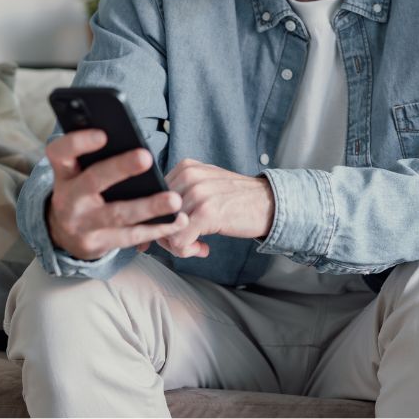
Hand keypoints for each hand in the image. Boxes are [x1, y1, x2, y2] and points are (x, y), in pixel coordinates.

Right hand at [45, 130, 188, 260]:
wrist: (66, 234)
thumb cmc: (84, 191)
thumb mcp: (80, 173)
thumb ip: (98, 157)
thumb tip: (137, 143)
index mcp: (65, 172)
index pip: (61, 152)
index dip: (79, 142)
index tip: (103, 134)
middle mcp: (68, 198)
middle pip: (93, 180)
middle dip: (120, 168)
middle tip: (146, 157)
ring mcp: (81, 224)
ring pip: (117, 213)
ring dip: (148, 207)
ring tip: (175, 200)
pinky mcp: (96, 244)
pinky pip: (130, 236)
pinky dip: (157, 228)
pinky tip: (177, 221)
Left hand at [150, 159, 275, 257]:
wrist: (269, 203)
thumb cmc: (235, 199)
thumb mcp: (206, 185)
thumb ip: (180, 195)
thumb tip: (149, 222)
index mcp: (185, 167)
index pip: (152, 197)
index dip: (156, 219)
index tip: (167, 233)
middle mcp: (189, 176)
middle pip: (155, 215)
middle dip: (166, 235)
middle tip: (186, 242)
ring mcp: (197, 194)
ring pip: (165, 230)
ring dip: (179, 246)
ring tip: (198, 245)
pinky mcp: (206, 213)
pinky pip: (179, 241)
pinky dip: (187, 251)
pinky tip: (203, 248)